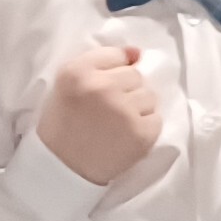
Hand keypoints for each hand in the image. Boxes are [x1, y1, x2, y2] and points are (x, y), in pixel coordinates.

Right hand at [35, 42, 161, 186]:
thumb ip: (101, 62)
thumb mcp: (69, 84)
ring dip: (138, 108)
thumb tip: (138, 52)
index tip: (102, 88)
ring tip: (117, 123)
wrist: (64, 167)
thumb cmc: (64, 123)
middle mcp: (102, 87)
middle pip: (136, 75)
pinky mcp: (141, 133)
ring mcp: (124, 111)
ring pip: (150, 96)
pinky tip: (125, 136)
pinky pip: (156, 119)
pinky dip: (145, 127)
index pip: (117, 55)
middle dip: (126, 90)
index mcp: (78, 71)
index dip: (112, 72)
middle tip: (108, 110)